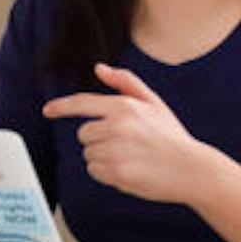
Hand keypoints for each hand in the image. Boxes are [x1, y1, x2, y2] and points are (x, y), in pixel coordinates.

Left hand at [42, 63, 208, 203]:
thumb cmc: (171, 137)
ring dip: (103, 157)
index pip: (83, 103)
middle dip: (99, 140)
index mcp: (125, 107)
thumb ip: (125, 83)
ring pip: (88, 154)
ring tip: (130, 157)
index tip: (48, 110)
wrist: (192, 169)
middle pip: (84, 134)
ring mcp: (115, 150)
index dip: (62, 106)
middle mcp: (117, 126)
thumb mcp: (153, 104)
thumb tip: (99, 68)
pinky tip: (128, 170)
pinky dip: (107, 173)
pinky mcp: (116, 171)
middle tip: (127, 144)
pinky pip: (94, 171)